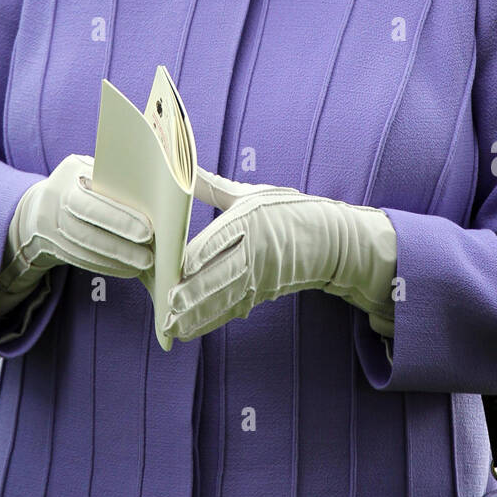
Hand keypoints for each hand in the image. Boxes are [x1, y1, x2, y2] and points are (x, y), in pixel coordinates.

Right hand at [0, 153, 154, 300]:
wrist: (41, 203)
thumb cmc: (80, 182)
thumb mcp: (89, 169)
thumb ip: (111, 178)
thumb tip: (150, 196)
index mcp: (67, 177)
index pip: (91, 201)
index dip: (119, 218)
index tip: (148, 231)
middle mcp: (53, 204)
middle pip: (85, 230)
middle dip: (119, 245)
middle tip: (149, 255)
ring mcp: (50, 229)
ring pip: (85, 249)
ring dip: (117, 258)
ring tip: (144, 262)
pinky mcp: (55, 248)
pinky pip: (82, 260)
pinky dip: (107, 265)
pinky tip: (129, 268)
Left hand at [162, 167, 396, 342]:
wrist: (328, 242)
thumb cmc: (284, 211)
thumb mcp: (251, 194)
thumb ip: (214, 188)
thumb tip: (184, 166)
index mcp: (251, 220)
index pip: (221, 238)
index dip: (199, 253)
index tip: (176, 265)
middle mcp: (255, 250)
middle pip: (221, 272)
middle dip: (194, 291)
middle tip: (168, 303)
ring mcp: (259, 276)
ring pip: (224, 297)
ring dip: (197, 313)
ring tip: (170, 324)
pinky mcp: (260, 295)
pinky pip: (231, 310)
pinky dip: (209, 321)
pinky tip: (187, 330)